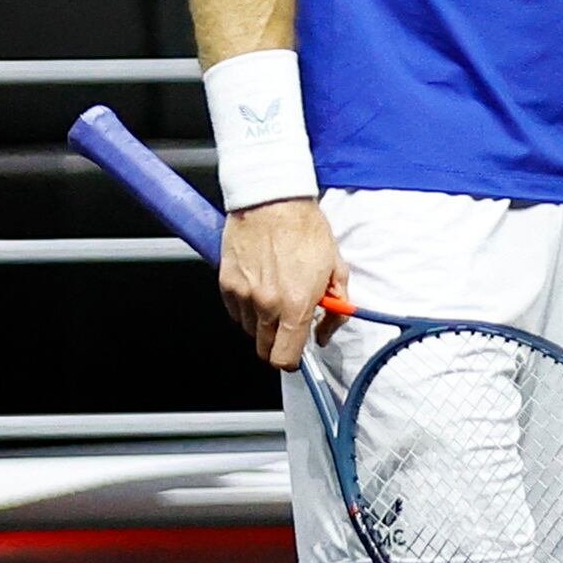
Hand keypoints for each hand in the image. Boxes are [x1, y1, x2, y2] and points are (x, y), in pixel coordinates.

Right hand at [218, 199, 348, 370]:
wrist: (272, 201)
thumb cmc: (305, 228)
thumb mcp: (336, 267)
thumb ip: (336, 306)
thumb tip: (327, 331)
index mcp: (296, 304)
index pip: (284, 359)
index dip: (291, 361)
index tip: (296, 353)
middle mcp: (266, 305)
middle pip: (264, 349)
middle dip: (278, 342)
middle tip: (290, 322)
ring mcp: (243, 296)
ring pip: (249, 330)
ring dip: (262, 323)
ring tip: (276, 296)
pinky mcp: (226, 284)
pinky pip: (234, 311)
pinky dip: (246, 308)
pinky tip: (260, 287)